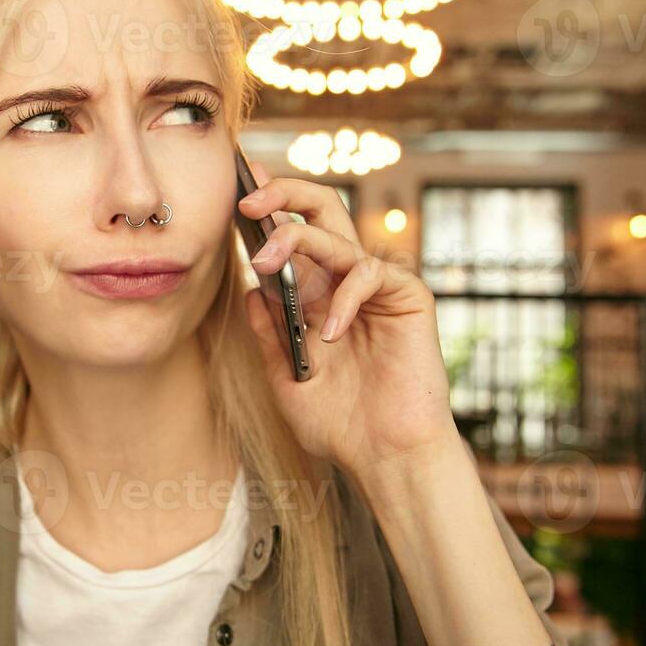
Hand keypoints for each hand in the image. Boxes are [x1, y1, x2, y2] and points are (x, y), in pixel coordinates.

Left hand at [238, 164, 458, 481]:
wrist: (385, 457)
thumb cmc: (340, 425)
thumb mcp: (285, 378)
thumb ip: (268, 335)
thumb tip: (249, 290)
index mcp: (315, 295)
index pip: (292, 234)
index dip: (270, 208)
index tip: (238, 188)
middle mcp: (344, 283)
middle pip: (322, 211)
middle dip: (285, 195)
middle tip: (249, 199)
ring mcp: (376, 288)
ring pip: (338, 236)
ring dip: (296, 239)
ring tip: (265, 260)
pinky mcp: (408, 297)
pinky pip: (369, 274)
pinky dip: (343, 297)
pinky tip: (328, 332)